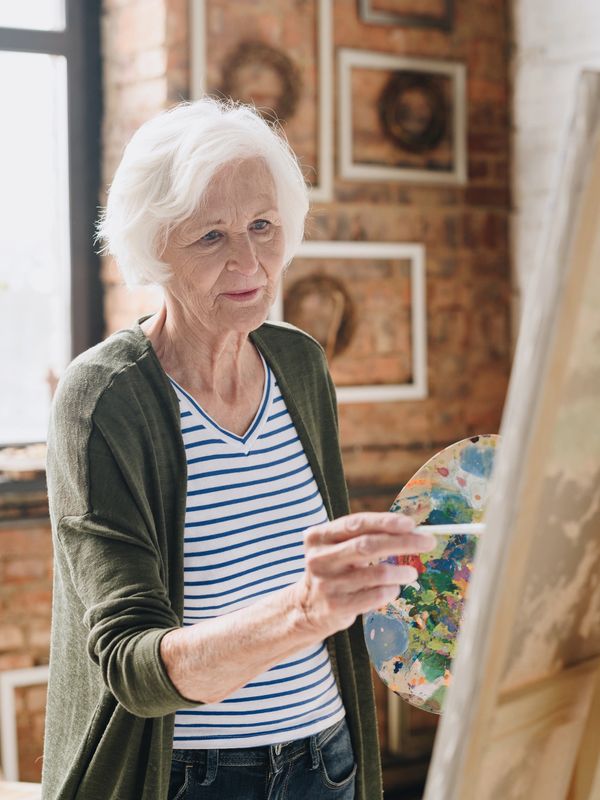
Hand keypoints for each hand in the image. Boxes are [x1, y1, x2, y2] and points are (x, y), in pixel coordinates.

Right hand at [293, 512, 435, 637]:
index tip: (411, 524)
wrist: (307, 607)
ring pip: (375, 573)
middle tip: (427, 542)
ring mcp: (326, 583)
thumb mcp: (339, 547)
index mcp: (319, 536)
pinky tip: (394, 589)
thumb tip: (410, 529)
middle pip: (368, 545)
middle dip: (403, 542)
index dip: (385, 522)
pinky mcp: (335, 607)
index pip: (357, 524)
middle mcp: (319, 558)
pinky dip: (390, 591)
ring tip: (412, 572)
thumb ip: (365, 536)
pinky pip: (373, 596)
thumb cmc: (335, 570)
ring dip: (401, 571)